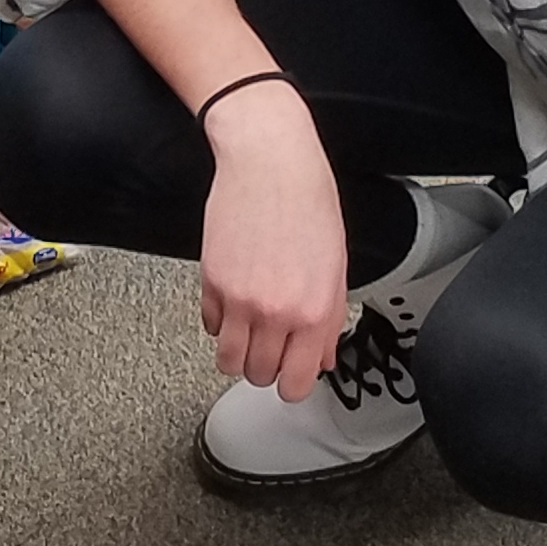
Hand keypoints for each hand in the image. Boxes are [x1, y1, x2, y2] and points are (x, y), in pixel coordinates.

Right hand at [195, 85, 349, 398]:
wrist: (270, 162)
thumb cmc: (308, 202)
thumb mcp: (336, 265)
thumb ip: (330, 318)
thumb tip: (322, 357)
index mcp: (314, 311)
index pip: (295, 383)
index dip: (292, 383)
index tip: (290, 373)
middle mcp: (275, 312)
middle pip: (257, 376)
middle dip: (265, 366)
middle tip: (272, 344)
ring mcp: (239, 300)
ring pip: (227, 361)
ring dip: (238, 351)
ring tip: (249, 330)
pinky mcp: (211, 282)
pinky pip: (210, 326)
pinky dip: (220, 322)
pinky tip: (235, 299)